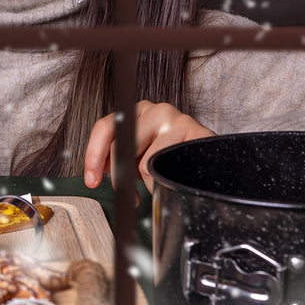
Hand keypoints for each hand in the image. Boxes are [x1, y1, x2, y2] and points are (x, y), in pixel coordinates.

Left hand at [84, 100, 213, 191]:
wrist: (212, 160)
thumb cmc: (173, 156)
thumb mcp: (140, 156)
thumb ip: (117, 158)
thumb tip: (97, 170)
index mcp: (136, 113)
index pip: (105, 128)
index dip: (94, 155)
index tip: (92, 179)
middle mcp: (154, 110)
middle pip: (122, 146)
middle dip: (120, 176)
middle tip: (128, 194)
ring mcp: (175, 119)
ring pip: (146, 161)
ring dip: (149, 181)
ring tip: (158, 183)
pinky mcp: (194, 131)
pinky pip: (169, 164)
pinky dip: (166, 179)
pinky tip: (173, 177)